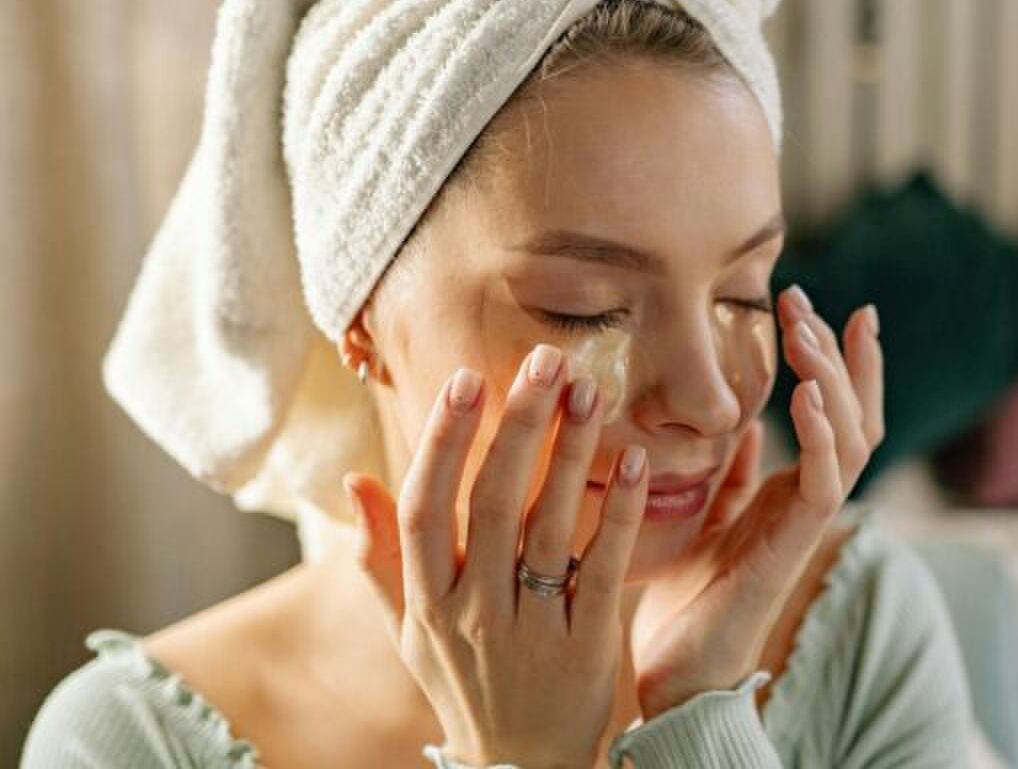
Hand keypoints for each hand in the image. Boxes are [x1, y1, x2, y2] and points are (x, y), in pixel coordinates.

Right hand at [345, 347, 649, 767]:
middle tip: (547, 359)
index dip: (442, 439)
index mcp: (427, 602)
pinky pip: (605, 566)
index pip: (426, 506)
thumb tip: (353, 481)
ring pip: (550, 527)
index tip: (466, 376)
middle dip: (518, 424)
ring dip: (570, 452)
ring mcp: (531, 631)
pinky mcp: (588, 647)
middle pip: (492, 503)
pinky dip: (621, 512)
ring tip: (589, 389)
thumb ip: (380, 558)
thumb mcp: (410, 633)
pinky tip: (637, 461)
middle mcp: (474, 613)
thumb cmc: (465, 686)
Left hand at [629, 287, 883, 717]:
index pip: (841, 413)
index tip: (835, 305)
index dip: (847, 363)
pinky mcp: (794, 544)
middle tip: (809, 301)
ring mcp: (808, 520)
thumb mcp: (705, 513)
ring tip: (808, 329)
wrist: (676, 662)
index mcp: (794, 488)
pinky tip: (807, 396)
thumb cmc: (686, 593)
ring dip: (834, 379)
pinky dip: (823, 436)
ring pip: (852, 438)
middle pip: (858, 414)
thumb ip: (732, 471)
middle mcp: (811, 498)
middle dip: (843, 354)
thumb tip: (743, 420)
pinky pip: (825, 482)